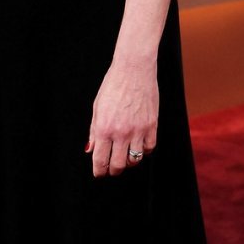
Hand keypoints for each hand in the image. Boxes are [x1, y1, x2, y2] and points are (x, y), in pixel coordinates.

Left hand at [86, 57, 157, 177]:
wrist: (134, 70)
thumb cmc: (113, 86)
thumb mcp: (97, 108)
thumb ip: (94, 132)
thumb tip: (91, 150)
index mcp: (104, 128)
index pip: (100, 160)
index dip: (99, 171)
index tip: (99, 173)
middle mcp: (121, 132)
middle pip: (118, 165)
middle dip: (113, 170)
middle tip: (111, 168)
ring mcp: (138, 130)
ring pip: (134, 159)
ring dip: (128, 161)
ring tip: (124, 156)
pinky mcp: (152, 125)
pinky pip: (149, 148)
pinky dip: (143, 150)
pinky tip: (138, 145)